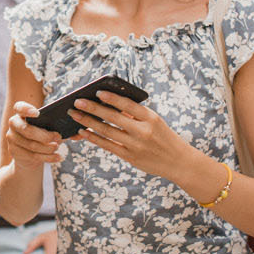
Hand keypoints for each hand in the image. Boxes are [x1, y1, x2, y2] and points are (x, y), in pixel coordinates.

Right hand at [6, 101, 63, 167]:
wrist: (29, 155)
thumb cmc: (41, 135)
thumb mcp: (46, 127)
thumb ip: (53, 125)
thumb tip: (67, 129)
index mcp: (21, 113)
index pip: (20, 108)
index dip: (27, 109)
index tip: (37, 113)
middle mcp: (14, 124)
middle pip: (27, 129)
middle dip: (44, 135)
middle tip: (58, 136)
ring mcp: (12, 138)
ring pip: (31, 145)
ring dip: (48, 148)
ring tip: (57, 147)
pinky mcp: (14, 152)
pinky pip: (33, 156)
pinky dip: (48, 157)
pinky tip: (57, 157)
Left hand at [68, 90, 186, 179]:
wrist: (178, 162)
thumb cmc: (163, 136)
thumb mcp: (154, 121)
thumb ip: (134, 114)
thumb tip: (108, 104)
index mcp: (151, 118)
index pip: (128, 105)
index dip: (111, 98)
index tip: (97, 91)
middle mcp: (143, 131)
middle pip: (113, 117)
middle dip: (92, 108)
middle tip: (76, 102)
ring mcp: (135, 145)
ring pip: (106, 131)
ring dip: (88, 122)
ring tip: (75, 114)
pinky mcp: (130, 157)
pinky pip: (107, 145)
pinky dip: (93, 138)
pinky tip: (83, 131)